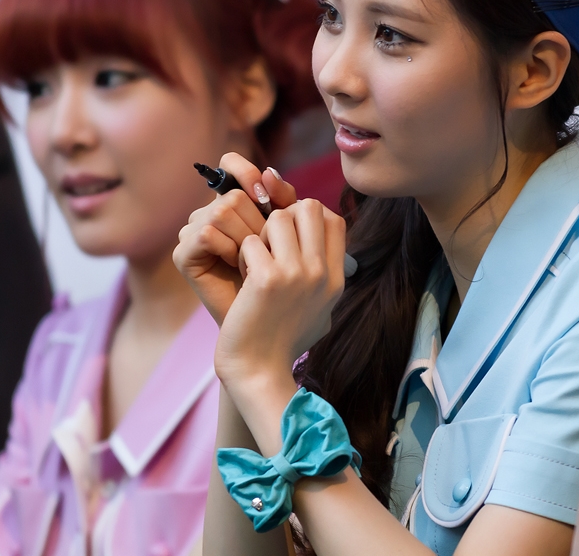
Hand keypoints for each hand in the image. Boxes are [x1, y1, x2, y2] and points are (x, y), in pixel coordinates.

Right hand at [173, 153, 296, 325]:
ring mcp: (194, 234)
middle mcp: (211, 216)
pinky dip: (229, 251)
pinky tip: (238, 270)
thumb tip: (270, 173)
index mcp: (236, 207)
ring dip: (247, 240)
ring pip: (222, 209)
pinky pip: (208, 232)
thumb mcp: (294, 243)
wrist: (266, 338)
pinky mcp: (184, 255)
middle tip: (270, 254)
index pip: (231, 165)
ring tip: (254, 266)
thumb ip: (287, 205)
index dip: (245, 170)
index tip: (265, 191)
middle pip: (234, 192)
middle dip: (260, 223)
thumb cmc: (283, 291)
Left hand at [215, 198, 346, 389]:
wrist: (259, 372)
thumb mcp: (320, 309)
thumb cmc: (283, 341)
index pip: (334, 219)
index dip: (309, 217)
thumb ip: (325, 278)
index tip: (290, 236)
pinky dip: (241, 255)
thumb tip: (326, 247)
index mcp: (336, 279)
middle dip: (284, 216)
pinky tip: (242, 278)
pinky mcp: (267, 279)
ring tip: (254, 261)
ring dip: (260, 235)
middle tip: (269, 243)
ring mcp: (296, 274)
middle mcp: (321, 273)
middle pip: (309, 207)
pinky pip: (250, 241)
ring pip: (278, 218)